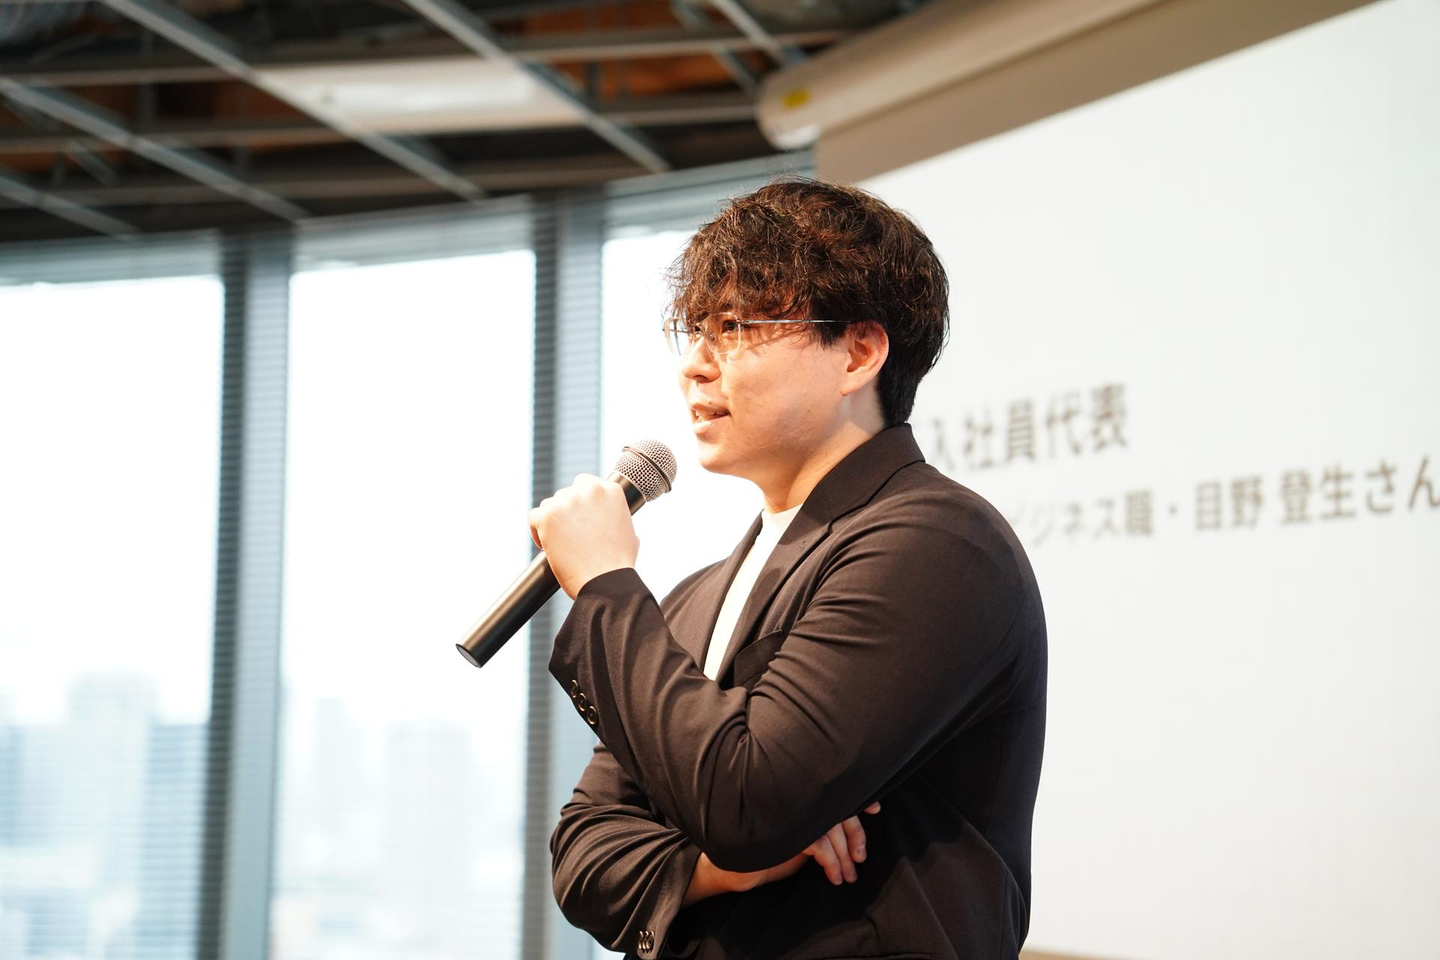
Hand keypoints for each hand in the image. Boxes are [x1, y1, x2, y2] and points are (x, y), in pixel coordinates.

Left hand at [528, 474, 639, 598]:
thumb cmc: (618, 564)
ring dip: (552, 523)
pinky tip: (548, 547)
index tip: (579, 519)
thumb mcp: (629, 532)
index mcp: (611, 490)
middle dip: (566, 514)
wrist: (606, 582)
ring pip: (549, 506)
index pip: (584, 484)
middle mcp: (589, 490)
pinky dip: (538, 532)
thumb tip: (607, 518)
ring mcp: (567, 501)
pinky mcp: (548, 515)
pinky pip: (534, 518)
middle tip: (571, 537)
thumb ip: (615, 517)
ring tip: (562, 546)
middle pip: (566, 495)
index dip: (580, 503)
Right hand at [683, 802, 880, 905]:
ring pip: (830, 830)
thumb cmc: (765, 849)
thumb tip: (851, 832)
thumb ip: (818, 825)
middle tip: (860, 860)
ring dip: (843, 857)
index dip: (857, 799)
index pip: (835, 792)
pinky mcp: (784, 830)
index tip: (875, 811)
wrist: (733, 866)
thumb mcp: (798, 835)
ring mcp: (790, 812)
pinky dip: (830, 861)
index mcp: (801, 795)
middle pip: (838, 811)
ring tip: (847, 877)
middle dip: (855, 837)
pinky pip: (818, 843)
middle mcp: (797, 799)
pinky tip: (833, 875)